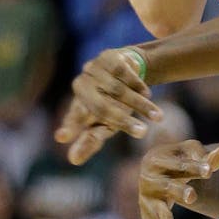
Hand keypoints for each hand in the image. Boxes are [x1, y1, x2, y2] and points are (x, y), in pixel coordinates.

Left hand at [53, 47, 161, 163]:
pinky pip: (125, 75)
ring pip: (118, 91)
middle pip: (101, 108)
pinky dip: (138, 86)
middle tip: (142, 133)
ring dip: (140, 105)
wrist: (127, 67)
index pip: (74, 119)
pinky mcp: (107, 57)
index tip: (61, 138)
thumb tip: (73, 160)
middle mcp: (82, 87)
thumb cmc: (113, 102)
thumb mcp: (105, 123)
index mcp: (78, 105)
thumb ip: (91, 141)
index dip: (69, 127)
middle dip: (124, 121)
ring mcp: (94, 70)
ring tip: (158, 117)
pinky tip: (147, 94)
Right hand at [139, 141, 218, 218]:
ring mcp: (148, 202)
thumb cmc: (178, 160)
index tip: (210, 171)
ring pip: (160, 216)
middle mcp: (150, 181)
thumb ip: (209, 158)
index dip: (195, 167)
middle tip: (193, 197)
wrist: (154, 169)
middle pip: (168, 188)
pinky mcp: (149, 218)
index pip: (180, 164)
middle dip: (179, 192)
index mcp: (158, 160)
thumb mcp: (191, 154)